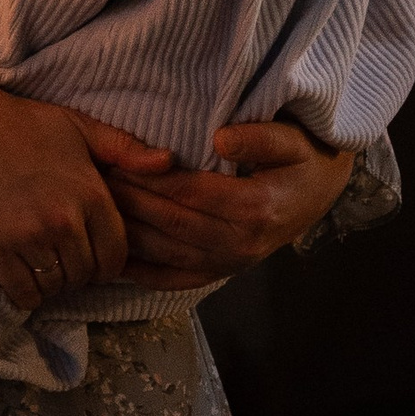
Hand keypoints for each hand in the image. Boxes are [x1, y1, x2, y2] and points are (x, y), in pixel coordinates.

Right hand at [0, 57, 138, 314]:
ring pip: (57, 287)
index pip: (116, 256)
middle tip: (65, 258)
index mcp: (91, 195)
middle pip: (87, 275)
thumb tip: (170, 162)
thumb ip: (125, 148)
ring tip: (44, 265)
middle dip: (80, 272)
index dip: (108, 262)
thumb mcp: (80, 127)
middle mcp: (65, 221)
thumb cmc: (22, 123)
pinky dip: (27, 292)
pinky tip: (23, 275)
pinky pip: (24, 293)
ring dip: (53, 283)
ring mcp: (30, 237)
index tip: (92, 254)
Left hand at [104, 119, 355, 290]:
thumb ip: (260, 136)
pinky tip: (114, 258)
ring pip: (166, 252)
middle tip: (95, 178)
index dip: (150, 177)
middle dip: (130, 200)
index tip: (118, 157)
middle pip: (171, 222)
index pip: (190, 193)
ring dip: (128, 232)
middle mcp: (240, 244)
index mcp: (256, 208)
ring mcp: (229, 264)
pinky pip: (174, 279)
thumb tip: (220, 139)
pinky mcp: (220, 274)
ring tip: (96, 207)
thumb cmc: (301, 160)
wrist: (318, 194)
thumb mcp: (292, 140)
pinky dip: (142, 272)